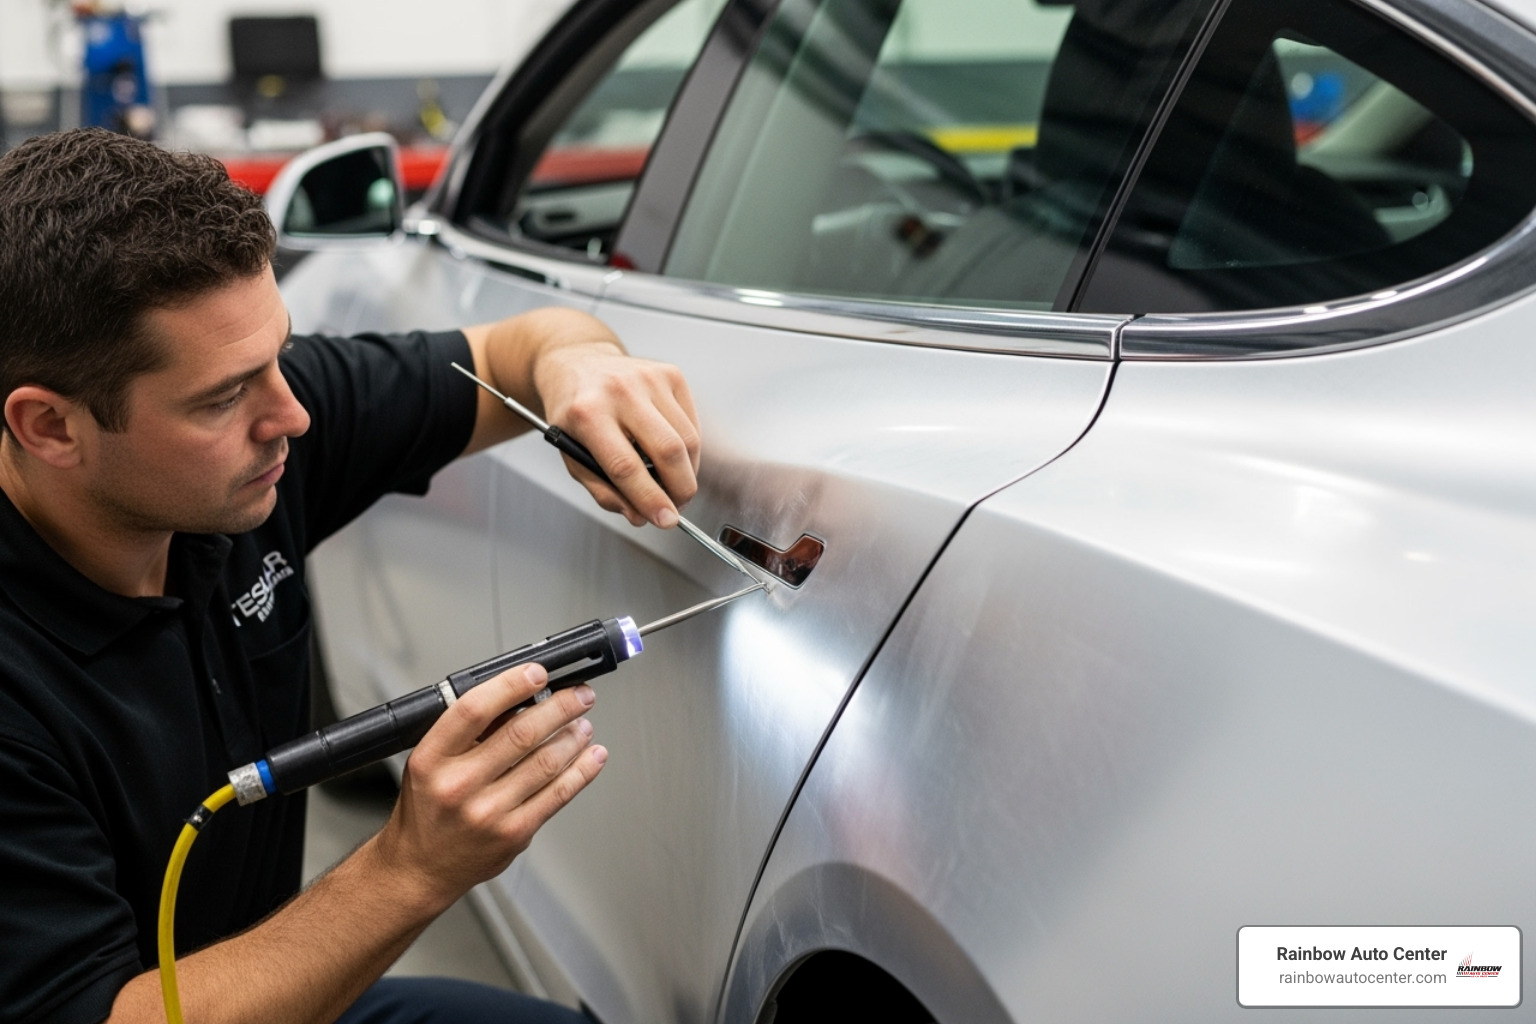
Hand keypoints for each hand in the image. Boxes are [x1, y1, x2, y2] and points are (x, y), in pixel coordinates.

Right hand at [373, 663, 606, 910]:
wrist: (420, 867)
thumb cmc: (428, 809)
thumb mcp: (430, 761)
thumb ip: (470, 732)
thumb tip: (521, 698)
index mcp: (432, 759)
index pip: (475, 709)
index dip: (512, 685)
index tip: (537, 673)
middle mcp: (459, 785)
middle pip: (521, 732)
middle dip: (561, 707)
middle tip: (579, 695)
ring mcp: (488, 812)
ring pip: (546, 761)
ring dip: (574, 736)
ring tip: (584, 723)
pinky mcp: (514, 833)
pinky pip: (558, 794)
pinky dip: (582, 770)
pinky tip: (591, 756)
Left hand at [534, 340, 700, 527]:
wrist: (578, 363)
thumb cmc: (574, 412)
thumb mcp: (572, 456)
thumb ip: (603, 491)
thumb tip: (639, 515)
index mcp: (587, 414)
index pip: (626, 467)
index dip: (650, 499)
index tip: (665, 520)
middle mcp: (619, 391)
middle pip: (667, 451)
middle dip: (679, 490)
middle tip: (676, 507)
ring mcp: (648, 378)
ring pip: (687, 439)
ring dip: (687, 473)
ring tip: (674, 484)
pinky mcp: (671, 374)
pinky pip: (692, 423)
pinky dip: (689, 450)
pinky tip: (672, 455)